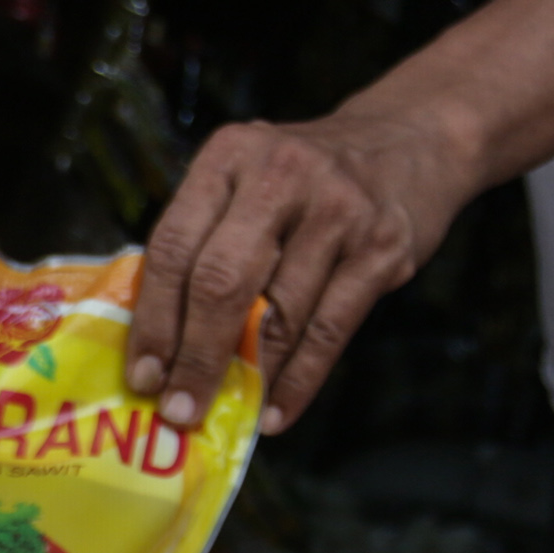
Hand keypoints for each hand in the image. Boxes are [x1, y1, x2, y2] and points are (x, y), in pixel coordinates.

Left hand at [129, 101, 479, 437]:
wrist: (411, 139)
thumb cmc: (306, 178)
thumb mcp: (247, 179)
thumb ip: (205, 239)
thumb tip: (161, 341)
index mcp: (229, 157)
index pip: (174, 246)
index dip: (153, 318)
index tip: (142, 374)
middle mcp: (280, 176)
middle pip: (220, 282)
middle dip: (194, 357)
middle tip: (177, 410)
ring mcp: (337, 210)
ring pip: (279, 314)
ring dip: (248, 377)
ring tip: (222, 414)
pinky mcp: (382, 247)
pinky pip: (328, 330)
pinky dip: (299, 381)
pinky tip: (277, 411)